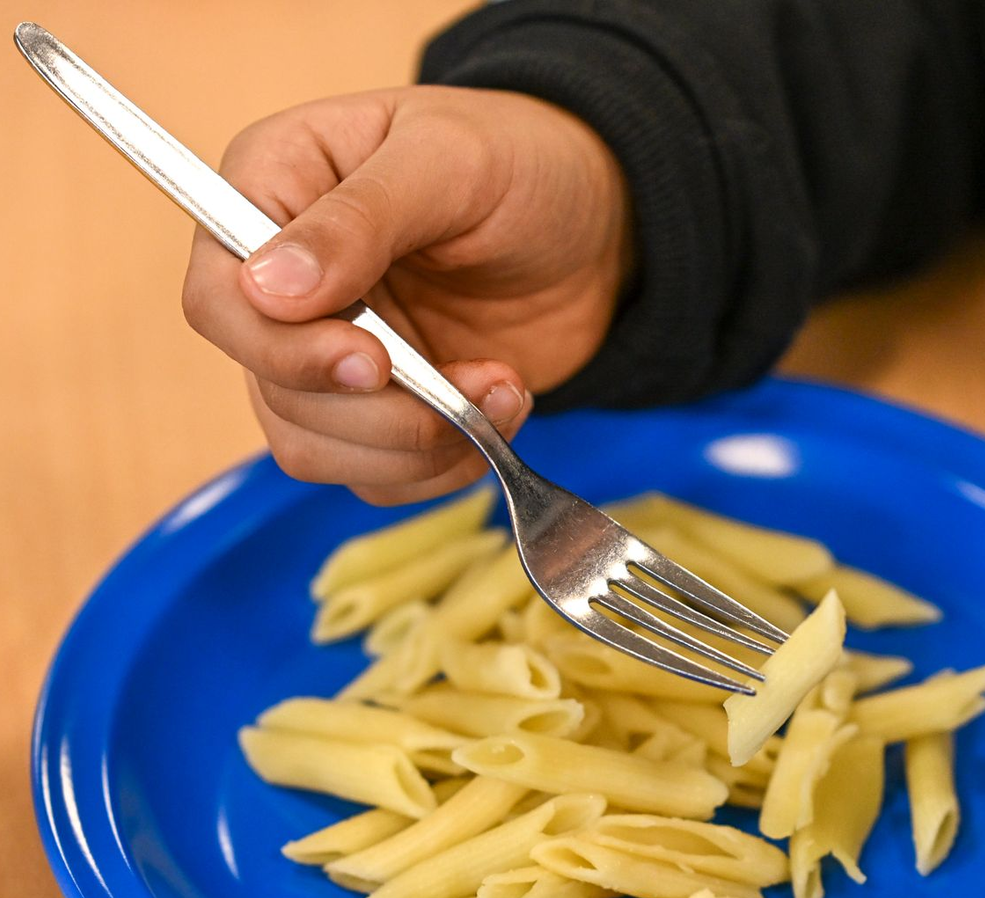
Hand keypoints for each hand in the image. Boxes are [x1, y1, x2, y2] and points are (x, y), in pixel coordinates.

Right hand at [182, 85, 632, 503]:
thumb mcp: (450, 161)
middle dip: (380, 410)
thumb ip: (360, 217)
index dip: (282, 349)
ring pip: (315, 450)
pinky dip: (441, 467)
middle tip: (472, 381)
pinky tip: (499, 413)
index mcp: (272, 194)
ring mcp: (330, 357)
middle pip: (272, 390)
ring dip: (417, 446)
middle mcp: (284, 287)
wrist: (593, 227)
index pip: (219, 299)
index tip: (371, 359)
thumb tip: (267, 288)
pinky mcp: (381, 412)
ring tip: (501, 391)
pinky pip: (376, 477)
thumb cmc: (520, 162)